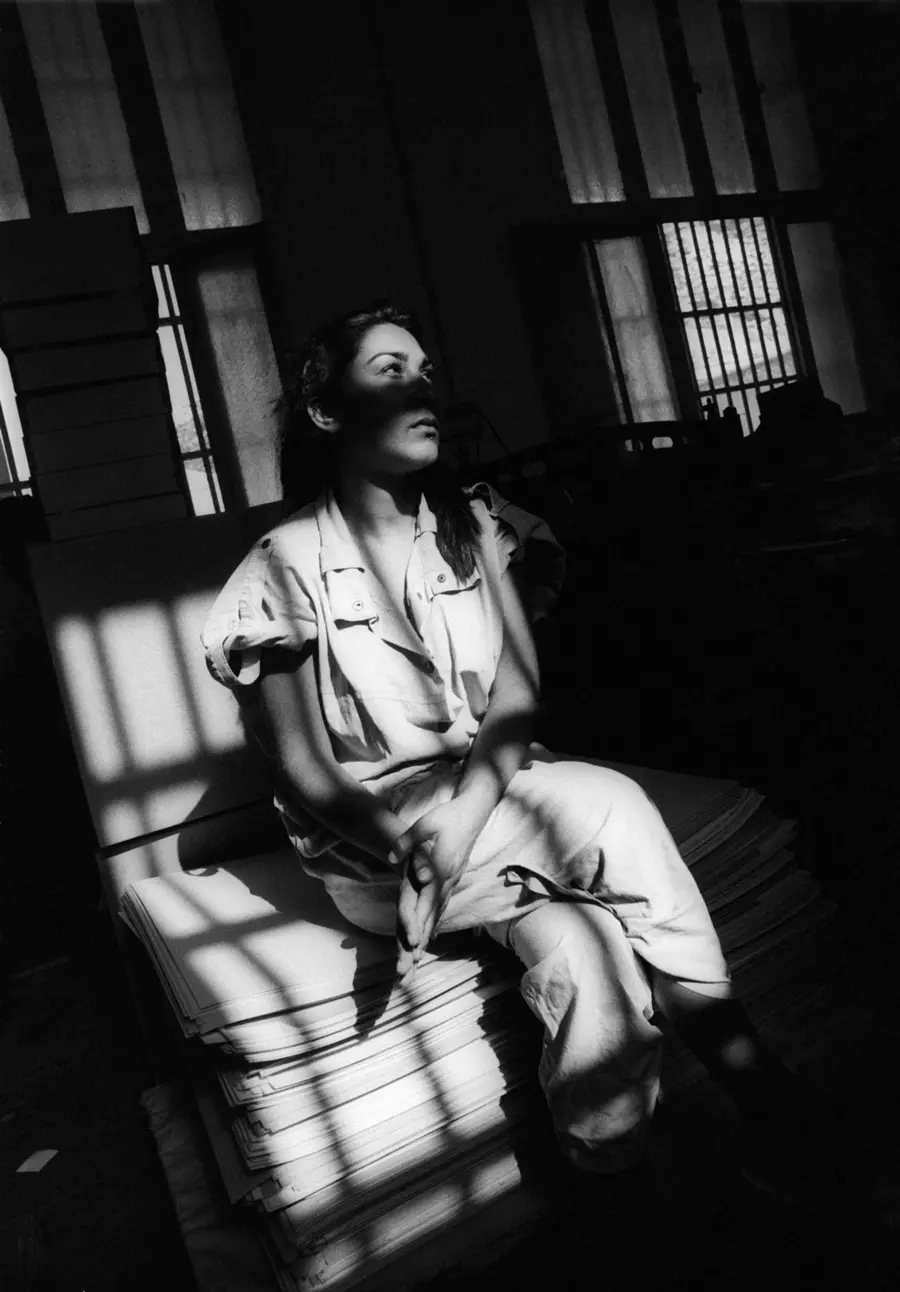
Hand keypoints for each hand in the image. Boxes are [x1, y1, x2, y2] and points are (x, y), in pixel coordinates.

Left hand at [390, 798, 482, 984]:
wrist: (474, 810)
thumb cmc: (447, 815)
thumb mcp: (426, 823)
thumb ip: (409, 841)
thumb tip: (394, 856)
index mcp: (440, 871)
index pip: (426, 902)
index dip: (417, 922)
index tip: (410, 945)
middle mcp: (446, 882)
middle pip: (429, 918)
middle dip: (416, 946)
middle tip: (404, 973)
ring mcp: (450, 883)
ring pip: (435, 917)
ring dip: (423, 942)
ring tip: (412, 967)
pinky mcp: (451, 882)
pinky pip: (440, 909)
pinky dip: (432, 927)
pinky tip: (426, 940)